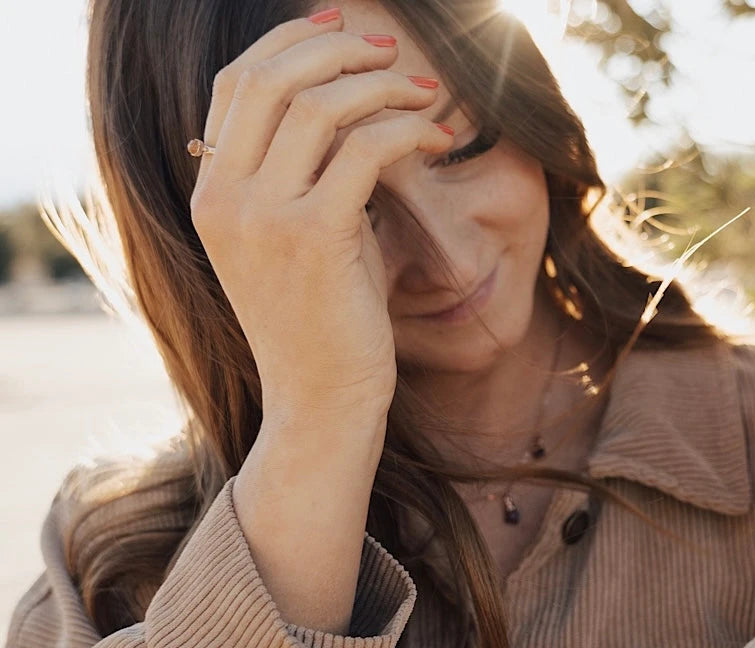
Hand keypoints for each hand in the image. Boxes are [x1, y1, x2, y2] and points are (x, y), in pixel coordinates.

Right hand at [189, 12, 453, 422]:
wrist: (320, 399)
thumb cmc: (323, 316)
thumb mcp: (300, 234)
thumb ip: (308, 171)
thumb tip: (354, 105)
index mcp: (212, 191)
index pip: (238, 83)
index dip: (291, 41)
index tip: (342, 27)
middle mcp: (224, 197)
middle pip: (273, 78)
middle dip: (338, 48)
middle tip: (391, 52)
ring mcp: (262, 217)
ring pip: (320, 105)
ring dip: (381, 85)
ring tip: (423, 91)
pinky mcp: (313, 238)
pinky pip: (365, 151)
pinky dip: (408, 129)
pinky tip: (437, 136)